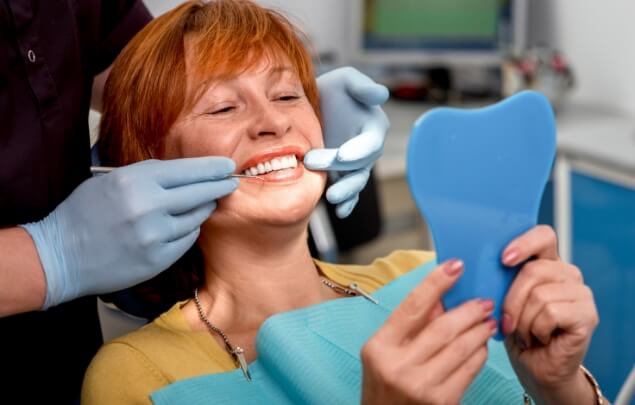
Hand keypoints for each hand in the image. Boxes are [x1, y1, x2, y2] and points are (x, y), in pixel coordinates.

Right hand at [21, 157, 237, 308]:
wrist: (60, 256)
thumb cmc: (84, 213)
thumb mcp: (111, 181)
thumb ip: (148, 175)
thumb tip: (186, 173)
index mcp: (135, 181)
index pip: (187, 170)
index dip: (212, 168)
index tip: (227, 165)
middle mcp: (148, 206)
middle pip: (200, 192)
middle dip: (220, 186)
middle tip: (231, 182)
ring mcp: (155, 235)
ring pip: (197, 217)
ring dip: (203, 208)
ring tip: (203, 203)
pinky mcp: (158, 259)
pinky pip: (187, 239)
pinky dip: (188, 230)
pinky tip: (182, 226)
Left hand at [304, 67, 389, 217]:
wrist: (312, 106)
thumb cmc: (333, 90)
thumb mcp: (345, 80)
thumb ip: (362, 86)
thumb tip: (381, 94)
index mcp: (373, 126)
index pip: (370, 142)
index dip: (359, 150)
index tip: (343, 155)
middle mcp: (367, 149)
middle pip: (360, 164)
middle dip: (340, 168)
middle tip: (312, 162)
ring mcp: (355, 165)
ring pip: (356, 182)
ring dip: (346, 192)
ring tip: (332, 198)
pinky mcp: (342, 175)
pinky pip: (349, 193)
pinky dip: (347, 204)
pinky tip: (340, 212)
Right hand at [361, 260, 496, 403]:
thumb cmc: (384, 387)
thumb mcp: (385, 353)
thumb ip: (410, 325)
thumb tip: (441, 297)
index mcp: (379, 347)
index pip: (412, 306)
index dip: (436, 282)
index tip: (455, 266)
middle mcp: (398, 366)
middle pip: (443, 327)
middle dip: (468, 310)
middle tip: (483, 301)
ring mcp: (421, 386)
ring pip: (461, 348)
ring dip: (479, 330)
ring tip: (487, 321)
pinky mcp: (442, 402)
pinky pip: (469, 369)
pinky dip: (480, 353)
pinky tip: (482, 345)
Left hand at [501, 225, 598, 402]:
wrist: (534, 368)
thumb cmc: (516, 332)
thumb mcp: (500, 299)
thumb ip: (497, 278)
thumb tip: (475, 263)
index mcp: (546, 262)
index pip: (543, 235)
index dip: (524, 243)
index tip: (504, 259)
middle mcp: (567, 273)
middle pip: (533, 270)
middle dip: (511, 300)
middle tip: (507, 321)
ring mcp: (580, 293)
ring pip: (539, 295)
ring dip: (523, 320)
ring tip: (526, 332)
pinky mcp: (587, 314)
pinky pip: (550, 313)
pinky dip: (536, 330)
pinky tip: (540, 338)